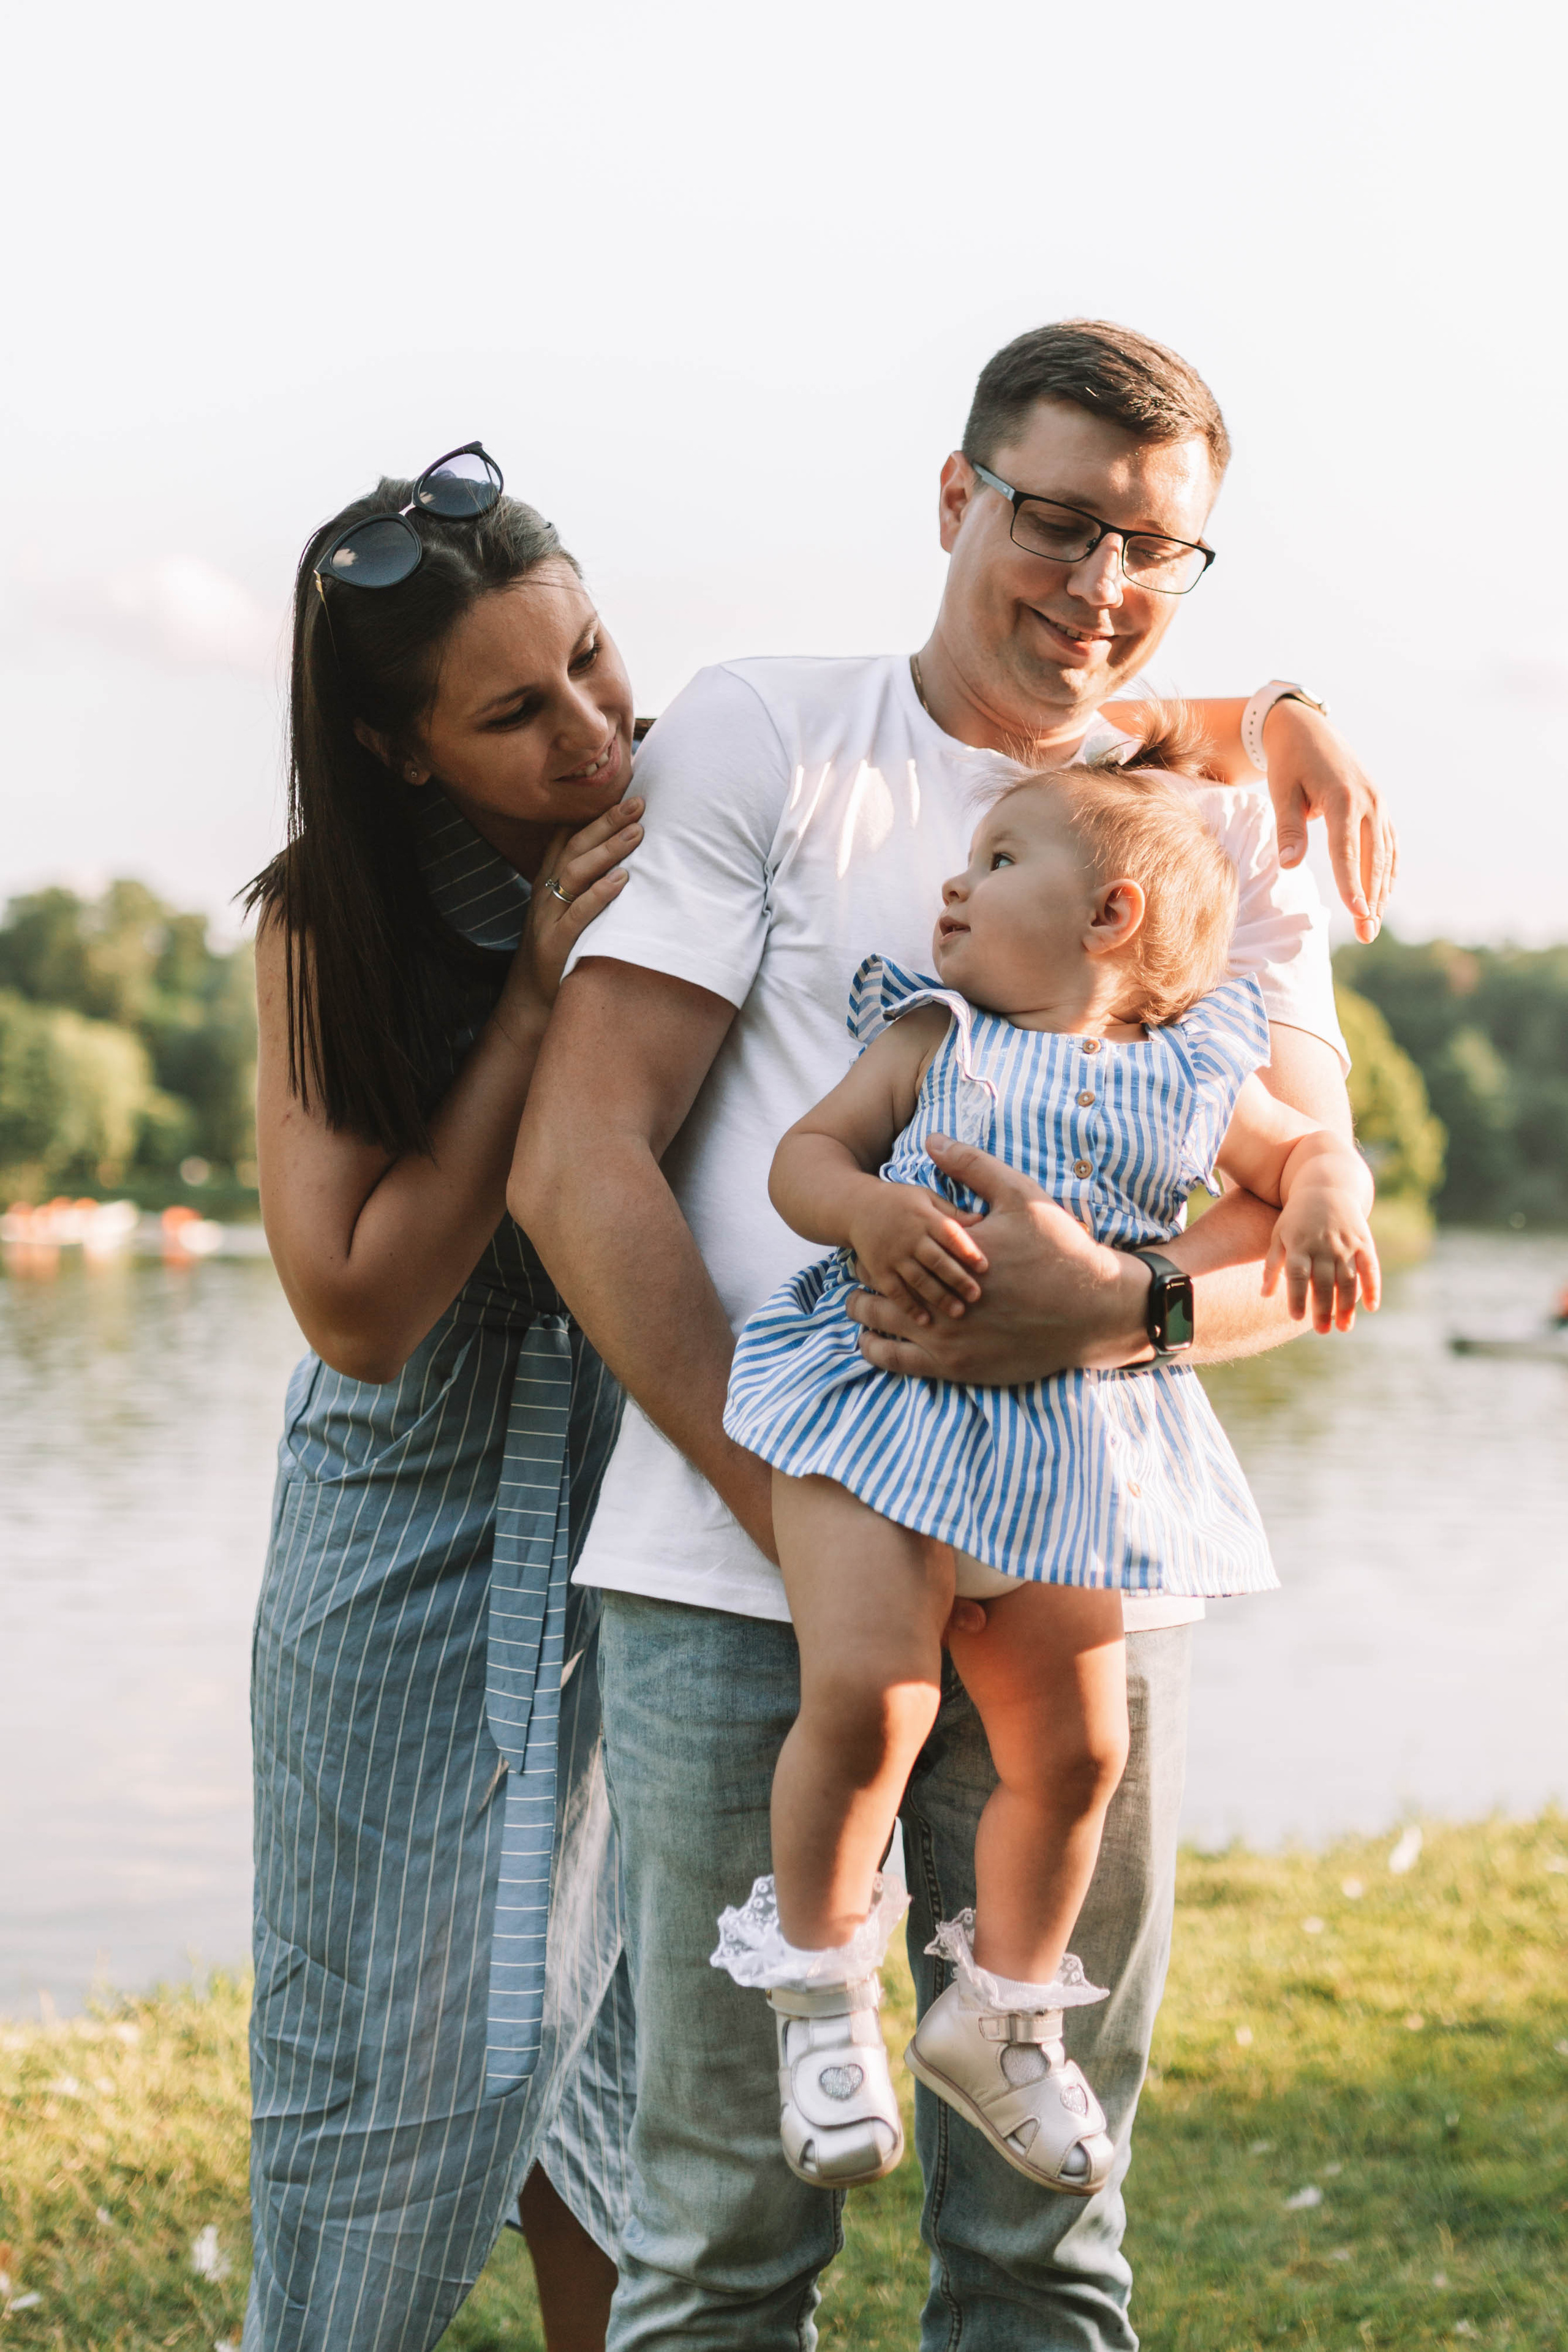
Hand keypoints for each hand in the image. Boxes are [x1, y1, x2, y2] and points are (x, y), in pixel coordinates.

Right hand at [499, 797, 643, 1033]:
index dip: (591, 812)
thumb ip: (585, 884)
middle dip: (605, 821)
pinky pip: (578, 913)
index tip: (622, 790)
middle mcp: (545, 893)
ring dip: (607, 849)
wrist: (531, 1001)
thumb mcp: (566, 910)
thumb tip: (620, 856)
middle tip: (639, 803)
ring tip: (637, 831)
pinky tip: (622, 880)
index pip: (565, 836)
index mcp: (547, 882)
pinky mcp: (555, 944)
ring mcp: (547, 918)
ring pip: (575, 873)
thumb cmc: (560, 951)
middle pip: (574, 846)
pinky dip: (600, 894)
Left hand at [845, 1135, 1150, 1382]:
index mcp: (951, 1253)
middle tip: (864, 1266)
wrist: (1094, 1309)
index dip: (875, 1242)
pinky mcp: (956, 1366)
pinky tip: (869, 1339)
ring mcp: (947, 1336)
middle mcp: (941, 1296)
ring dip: (863, 1309)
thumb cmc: (1061, 1249)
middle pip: (876, 1283)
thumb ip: (974, 1166)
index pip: (890, 1246)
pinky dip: (876, 1349)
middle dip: (865, 1272)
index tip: (874, 1238)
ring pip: (878, 1322)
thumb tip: (932, 1139)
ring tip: (861, 1300)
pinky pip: (897, 1363)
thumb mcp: (1022, 1195)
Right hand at [847, 1182, 987, 1327]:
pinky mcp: (879, 1270)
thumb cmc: (901, 1202)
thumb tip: (983, 1220)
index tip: (984, 1267)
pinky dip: (909, 1306)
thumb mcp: (926, 1197)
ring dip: (938, 1297)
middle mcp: (909, 1238)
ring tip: (958, 1312)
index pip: (950, 1235)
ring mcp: (893, 1256)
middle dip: (957, 1279)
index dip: (967, 1251)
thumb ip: (952, 1212)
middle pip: (936, 1261)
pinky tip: (925, 1321)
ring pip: (918, 1279)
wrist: (857, 1208)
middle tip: (976, 1296)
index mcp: (925, 1218)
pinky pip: (895, 1291)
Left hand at [1262, 701, 1395, 943]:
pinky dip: (1387, 872)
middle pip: (1372, 859)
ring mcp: (1379, 804)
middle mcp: (1369, 802)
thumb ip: (1288, 828)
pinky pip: (1388, 845)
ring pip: (1385, 856)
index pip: (1347, 850)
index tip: (1358, 913)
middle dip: (1371, 899)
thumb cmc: (1289, 761)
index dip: (1352, 884)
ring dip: (1381, 892)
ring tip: (1373, 925)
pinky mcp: (1380, 807)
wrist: (1309, 728)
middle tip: (1367, 934)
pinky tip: (1382, 896)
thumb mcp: (1282, 791)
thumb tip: (1289, 865)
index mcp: (1343, 798)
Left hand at [1262, 1185, 1380, 1332]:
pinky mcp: (1363, 1242)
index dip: (1298, 1297)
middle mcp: (1323, 1246)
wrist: (1325, 1188)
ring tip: (1344, 1327)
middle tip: (1322, 1331)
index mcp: (1299, 1245)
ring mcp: (1346, 1244)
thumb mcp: (1278, 1235)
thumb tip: (1264, 1296)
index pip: (1298, 1276)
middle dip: (1323, 1309)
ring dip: (1347, 1306)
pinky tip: (1371, 1307)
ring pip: (1348, 1280)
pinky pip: (1370, 1268)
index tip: (1296, 1317)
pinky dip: (1373, 1287)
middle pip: (1324, 1283)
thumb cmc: (1296, 1218)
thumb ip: (1272, 1265)